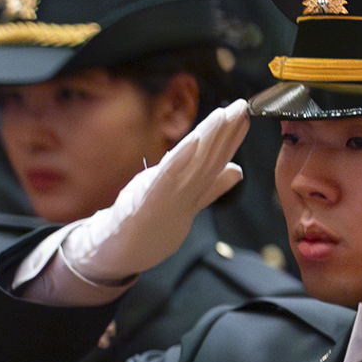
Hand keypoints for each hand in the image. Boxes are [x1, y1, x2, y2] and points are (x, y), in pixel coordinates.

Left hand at [57, 100, 249, 286]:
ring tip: (226, 115)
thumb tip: (237, 170)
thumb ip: (209, 188)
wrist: (115, 256)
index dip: (231, 138)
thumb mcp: (182, 206)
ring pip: (193, 165)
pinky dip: (181, 159)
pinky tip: (194, 140)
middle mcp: (182, 193)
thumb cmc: (145, 232)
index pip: (215, 160)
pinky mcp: (147, 203)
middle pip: (208, 159)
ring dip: (210, 139)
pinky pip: (167, 178)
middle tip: (243, 106)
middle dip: (226, 132)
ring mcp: (166, 199)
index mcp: (189, 191)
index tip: (246, 113)